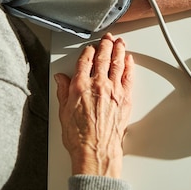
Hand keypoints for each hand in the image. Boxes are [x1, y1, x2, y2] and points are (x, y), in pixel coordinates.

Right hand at [54, 33, 133, 177]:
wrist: (96, 151)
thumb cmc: (79, 137)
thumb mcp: (63, 112)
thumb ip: (63, 91)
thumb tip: (61, 79)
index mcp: (80, 86)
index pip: (85, 61)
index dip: (88, 51)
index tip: (90, 48)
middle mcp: (98, 84)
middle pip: (103, 58)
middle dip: (105, 45)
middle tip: (107, 38)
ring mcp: (114, 90)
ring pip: (117, 63)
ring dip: (119, 50)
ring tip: (120, 42)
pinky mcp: (125, 98)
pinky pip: (128, 76)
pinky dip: (129, 65)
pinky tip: (129, 59)